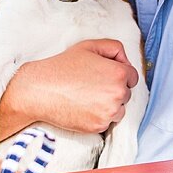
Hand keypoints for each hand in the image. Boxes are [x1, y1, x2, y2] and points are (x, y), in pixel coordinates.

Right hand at [7, 39, 137, 134]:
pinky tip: (83, 107)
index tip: (105, 76)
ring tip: (88, 97)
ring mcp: (109, 112)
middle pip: (126, 94)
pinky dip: (98, 117)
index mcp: (119, 73)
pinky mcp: (99, 126)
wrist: (40, 91)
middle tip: (92, 86)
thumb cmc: (63, 67)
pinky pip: (107, 122)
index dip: (119, 75)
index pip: (132, 77)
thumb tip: (125, 60)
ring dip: (109, 105)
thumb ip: (114, 48)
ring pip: (119, 110)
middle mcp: (118, 94)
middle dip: (113, 90)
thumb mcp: (89, 47)